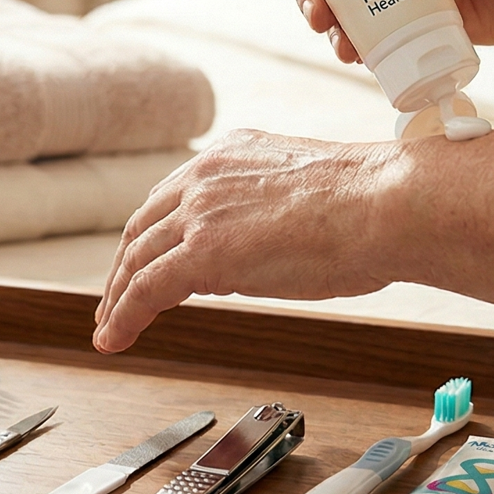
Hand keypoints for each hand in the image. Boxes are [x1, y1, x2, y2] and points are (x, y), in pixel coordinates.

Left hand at [92, 129, 401, 352]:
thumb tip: (267, 244)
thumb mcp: (306, 192)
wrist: (385, 205)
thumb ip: (271, 211)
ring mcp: (201, 213)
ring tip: (109, 328)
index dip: (151, 236)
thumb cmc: (370, 205)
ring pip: (136, 260)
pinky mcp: (202, 253)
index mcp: (231, 155)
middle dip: (124, 269)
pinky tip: (115, 338)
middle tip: (115, 301)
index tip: (145, 262)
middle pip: (142, 227)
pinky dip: (123, 317)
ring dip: (117, 299)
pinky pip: (145, 290)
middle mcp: (206, 176)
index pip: (171, 198)